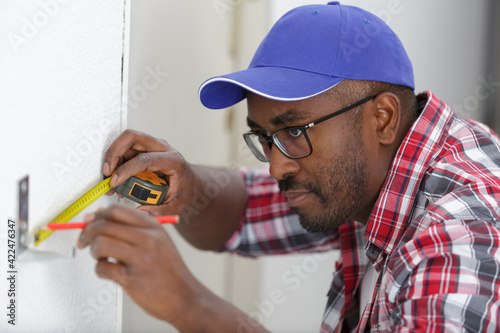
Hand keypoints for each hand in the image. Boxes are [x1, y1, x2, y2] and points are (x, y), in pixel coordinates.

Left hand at [76, 204, 197, 321]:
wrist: (184, 296)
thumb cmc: (168, 270)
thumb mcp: (159, 241)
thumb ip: (134, 229)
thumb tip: (101, 217)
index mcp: (153, 227)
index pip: (117, 210)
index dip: (97, 215)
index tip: (89, 221)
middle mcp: (147, 238)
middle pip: (104, 224)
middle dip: (87, 232)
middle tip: (84, 241)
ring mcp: (140, 258)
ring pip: (100, 243)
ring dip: (93, 251)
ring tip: (100, 257)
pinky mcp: (131, 278)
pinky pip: (102, 268)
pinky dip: (99, 270)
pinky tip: (109, 272)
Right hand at [103, 129, 198, 216]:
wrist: (191, 184)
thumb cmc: (186, 192)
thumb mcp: (177, 206)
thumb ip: (160, 211)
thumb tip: (140, 212)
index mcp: (172, 160)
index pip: (145, 158)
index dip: (126, 169)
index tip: (114, 182)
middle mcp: (162, 148)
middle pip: (132, 137)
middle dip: (114, 152)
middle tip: (106, 172)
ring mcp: (153, 146)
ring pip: (126, 141)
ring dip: (113, 157)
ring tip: (109, 179)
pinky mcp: (145, 149)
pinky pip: (126, 149)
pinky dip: (117, 161)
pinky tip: (116, 178)